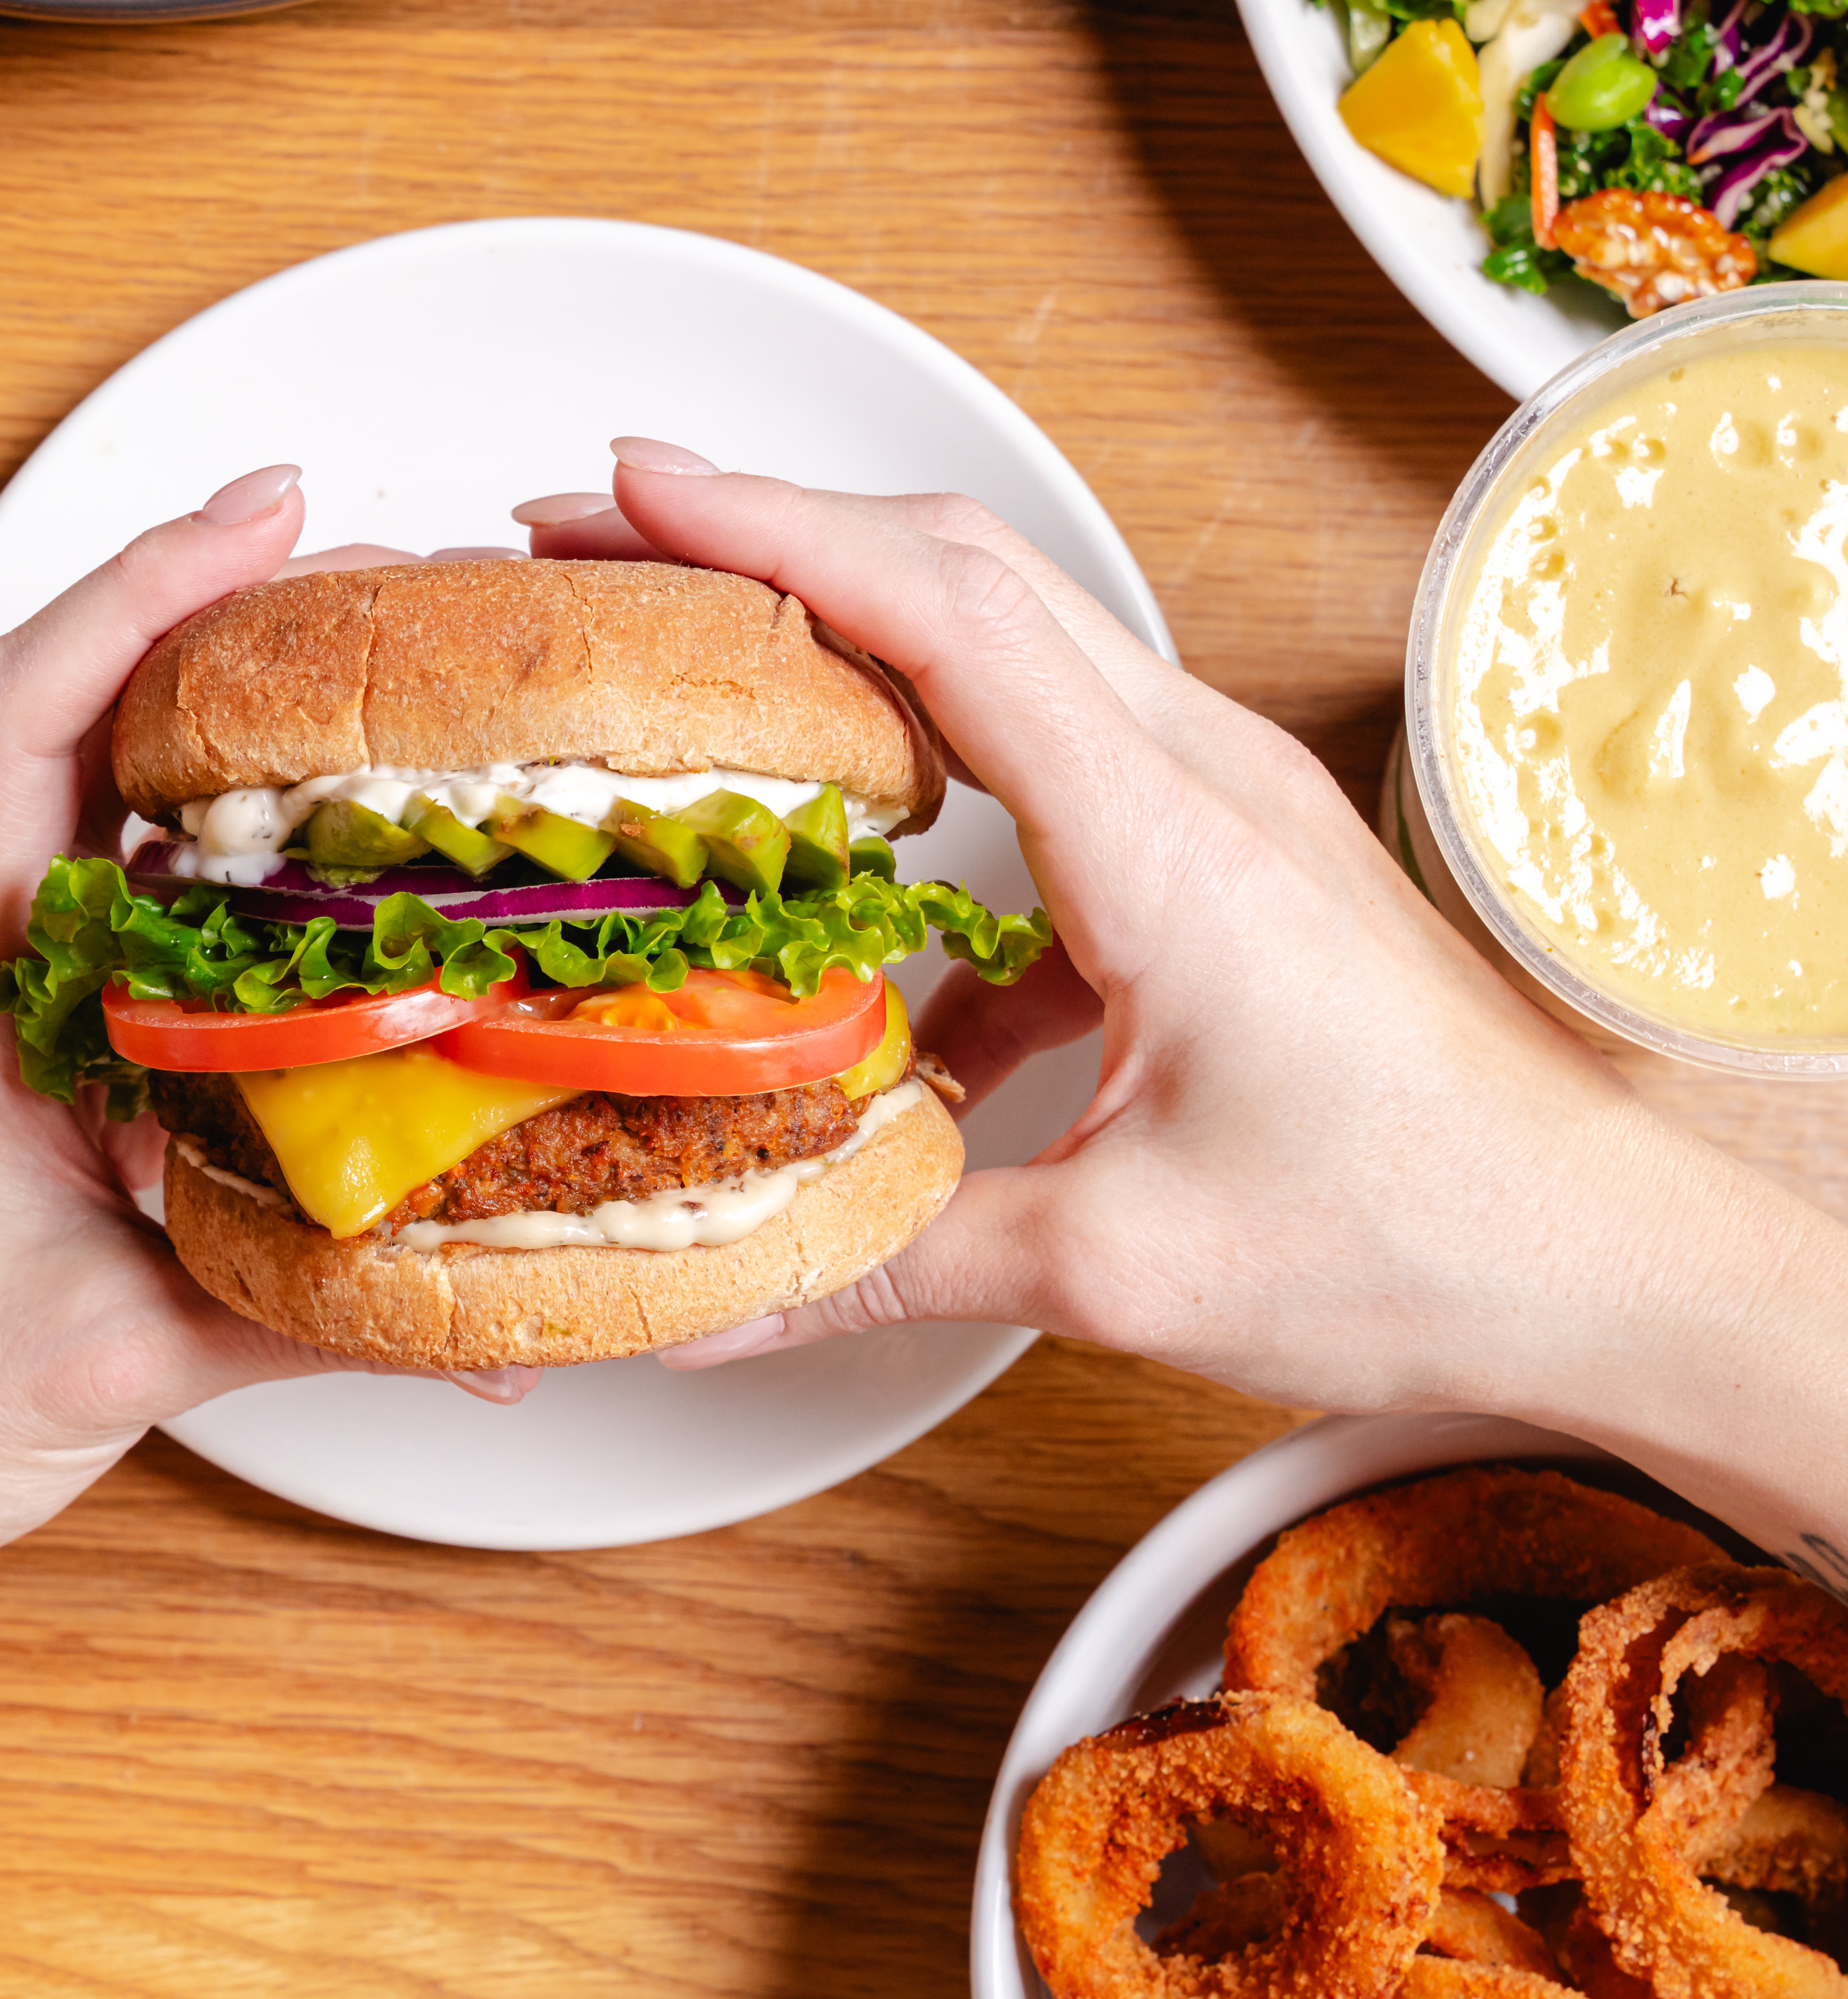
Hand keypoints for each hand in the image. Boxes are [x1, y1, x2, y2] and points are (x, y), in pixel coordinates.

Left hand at [0, 468, 516, 1805]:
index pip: (25, 721)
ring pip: (99, 808)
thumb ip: (322, 1326)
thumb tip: (504, 1331)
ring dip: (218, 727)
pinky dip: (221, 856)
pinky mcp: (28, 1065)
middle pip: (74, 721)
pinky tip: (320, 864)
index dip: (142, 590)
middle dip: (217, 623)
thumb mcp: (126, 1360)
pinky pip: (127, 912)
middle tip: (371, 580)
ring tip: (367, 682)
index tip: (270, 513)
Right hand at [514, 443, 1793, 1426]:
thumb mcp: (1122, 1268)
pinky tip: (865, 944)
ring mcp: (1218, 801)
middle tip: (611, 539)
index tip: (634, 485)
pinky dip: (931, 792)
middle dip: (770, 538)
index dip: (771, 533)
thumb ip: (893, 1260)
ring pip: (1006, 646)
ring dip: (846, 639)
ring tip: (696, 670)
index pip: (941, 615)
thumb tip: (714, 1301)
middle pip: (963, 577)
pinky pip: (1049, 765)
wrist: (1599, 1257)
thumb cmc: (1420, 1234)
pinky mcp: (1221, 853)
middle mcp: (1200, 779)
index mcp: (1170, 840)